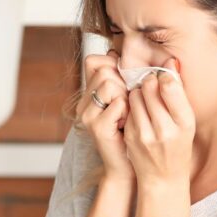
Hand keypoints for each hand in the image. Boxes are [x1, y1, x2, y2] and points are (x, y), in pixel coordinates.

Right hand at [77, 48, 133, 182]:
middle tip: (128, 104)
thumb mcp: (128, 100)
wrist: (129, 167)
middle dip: (123, 82)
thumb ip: (124, 78)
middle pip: (104, 70)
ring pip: (109, 83)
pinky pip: (118, 102)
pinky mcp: (97, 127)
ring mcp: (87, 115)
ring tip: (128, 114)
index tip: (125, 82)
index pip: (93, 61)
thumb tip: (121, 50)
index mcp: (89, 94)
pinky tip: (128, 123)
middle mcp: (83, 103)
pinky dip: (129, 110)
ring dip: (126, 96)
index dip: (112, 64)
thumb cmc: (132, 132)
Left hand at [123, 57, 194, 186]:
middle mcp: (165, 129)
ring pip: (135, 95)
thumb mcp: (187, 122)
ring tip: (146, 99)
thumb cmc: (178, 146)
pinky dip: (132, 105)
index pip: (169, 86)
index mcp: (184, 123)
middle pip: (149, 87)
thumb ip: (178, 94)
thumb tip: (170, 62)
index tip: (164, 77)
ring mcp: (144, 134)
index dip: (165, 76)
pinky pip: (128, 107)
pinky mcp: (130, 136)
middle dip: (150, 81)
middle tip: (152, 85)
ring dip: (139, 92)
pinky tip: (139, 113)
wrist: (163, 178)